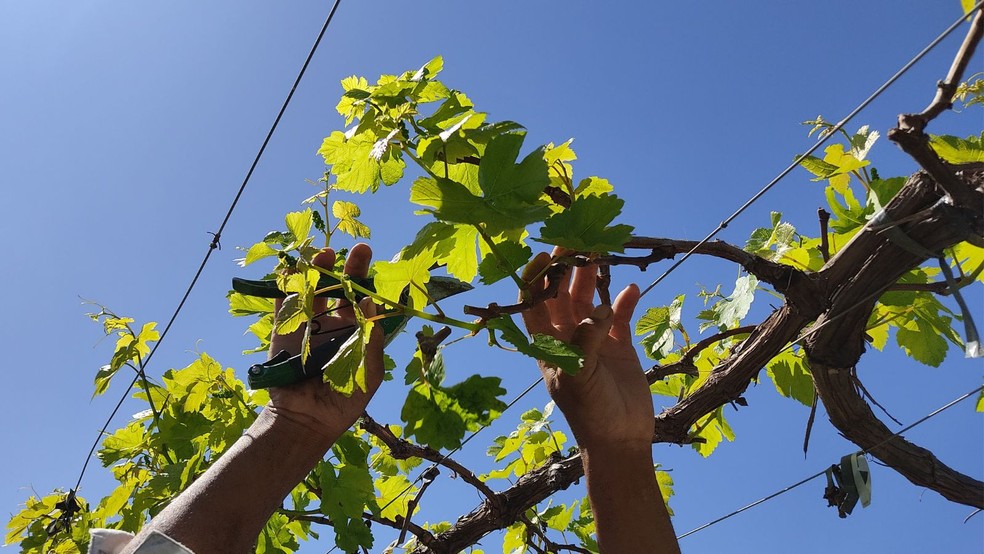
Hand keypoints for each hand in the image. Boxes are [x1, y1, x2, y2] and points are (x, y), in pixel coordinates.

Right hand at [266, 243, 383, 442]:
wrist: (306, 420)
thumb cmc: (344, 401)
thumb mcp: (368, 372)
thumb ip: (371, 340)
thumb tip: (372, 303)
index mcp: (355, 331)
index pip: (363, 299)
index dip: (368, 280)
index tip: (375, 265)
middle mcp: (333, 323)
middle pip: (340, 288)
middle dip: (348, 268)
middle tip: (358, 250)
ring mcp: (308, 324)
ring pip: (313, 289)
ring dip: (318, 270)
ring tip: (325, 255)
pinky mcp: (285, 330)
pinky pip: (285, 303)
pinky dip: (286, 284)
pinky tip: (292, 268)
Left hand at [520, 250, 653, 449]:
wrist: (621, 440)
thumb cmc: (590, 411)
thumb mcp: (579, 376)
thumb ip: (585, 340)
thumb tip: (600, 308)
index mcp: (546, 345)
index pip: (533, 304)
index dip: (535, 280)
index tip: (544, 254)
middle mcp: (567, 337)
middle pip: (562, 295)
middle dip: (566, 269)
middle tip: (576, 241)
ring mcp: (594, 339)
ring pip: (590, 299)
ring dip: (594, 277)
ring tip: (601, 252)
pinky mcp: (619, 345)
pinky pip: (621, 315)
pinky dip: (625, 300)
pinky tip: (632, 287)